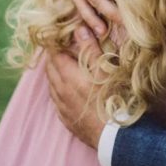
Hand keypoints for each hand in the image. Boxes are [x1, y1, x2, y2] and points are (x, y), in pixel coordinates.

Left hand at [45, 26, 105, 149]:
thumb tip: (79, 30)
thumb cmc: (113, 98)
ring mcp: (62, 108)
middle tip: (60, 47)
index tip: (56, 34)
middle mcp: (60, 92)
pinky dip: (59, 90)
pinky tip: (67, 90)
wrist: (115, 135)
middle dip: (53, 56)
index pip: (53, 54)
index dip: (54, 43)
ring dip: (56, 74)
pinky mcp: (67, 120)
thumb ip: (90, 49)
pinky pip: (57, 101)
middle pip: (50, 69)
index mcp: (68, 77)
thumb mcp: (105, 69)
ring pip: (52, 86)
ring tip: (64, 66)